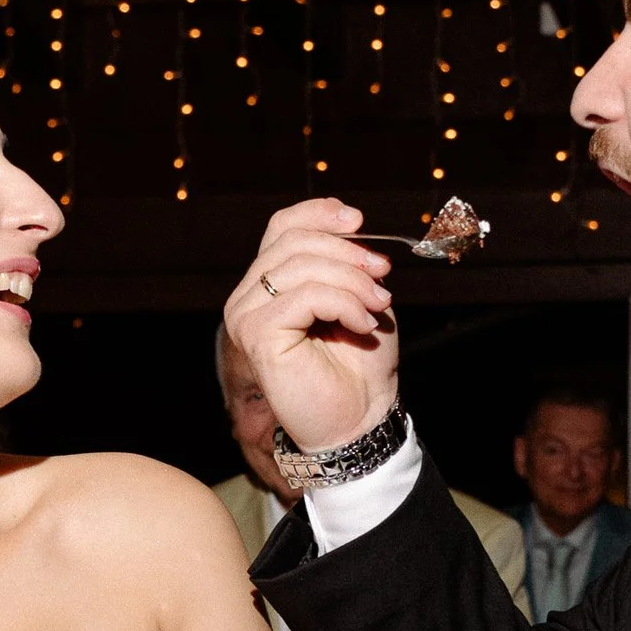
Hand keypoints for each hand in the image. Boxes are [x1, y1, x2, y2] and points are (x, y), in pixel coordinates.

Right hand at [224, 201, 398, 460]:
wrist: (359, 418)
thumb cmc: (360, 363)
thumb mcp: (361, 296)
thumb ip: (347, 261)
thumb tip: (351, 225)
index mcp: (270, 283)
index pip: (282, 226)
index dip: (319, 213)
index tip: (359, 220)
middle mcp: (249, 296)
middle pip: (295, 241)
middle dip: (348, 253)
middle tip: (383, 276)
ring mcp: (246, 315)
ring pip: (301, 266)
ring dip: (352, 281)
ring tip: (378, 304)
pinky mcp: (256, 334)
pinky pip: (305, 295)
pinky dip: (343, 303)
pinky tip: (362, 323)